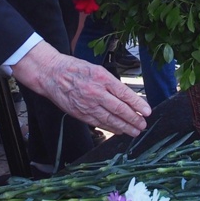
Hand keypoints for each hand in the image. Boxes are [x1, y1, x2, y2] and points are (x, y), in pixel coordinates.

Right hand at [12, 42, 149, 136]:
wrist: (52, 74)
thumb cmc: (75, 69)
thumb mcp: (97, 69)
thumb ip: (111, 83)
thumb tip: (128, 97)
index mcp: (102, 78)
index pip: (124, 94)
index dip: (137, 104)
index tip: (147, 111)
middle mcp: (96, 92)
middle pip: (120, 109)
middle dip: (134, 119)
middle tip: (143, 125)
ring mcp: (88, 105)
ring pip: (110, 119)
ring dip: (125, 127)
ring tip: (135, 131)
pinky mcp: (81, 114)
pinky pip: (99, 123)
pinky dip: (110, 128)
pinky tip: (119, 130)